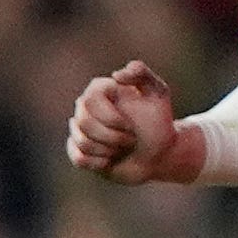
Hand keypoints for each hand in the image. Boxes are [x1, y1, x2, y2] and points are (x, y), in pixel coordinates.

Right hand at [64, 60, 193, 184]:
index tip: (131, 126)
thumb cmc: (158, 121)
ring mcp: (80, 130)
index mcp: (99, 89)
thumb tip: (116, 75)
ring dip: (109, 150)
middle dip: (112, 137)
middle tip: (132, 139)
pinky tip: (111, 160)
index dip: (110, 118)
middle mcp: (84, 108)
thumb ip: (141, 74)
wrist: (159, 152)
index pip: (90, 101)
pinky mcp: (79, 151)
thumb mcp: (157, 92)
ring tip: (124, 147)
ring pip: (82, 143)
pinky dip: (98, 163)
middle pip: (83, 123)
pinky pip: (78, 159)